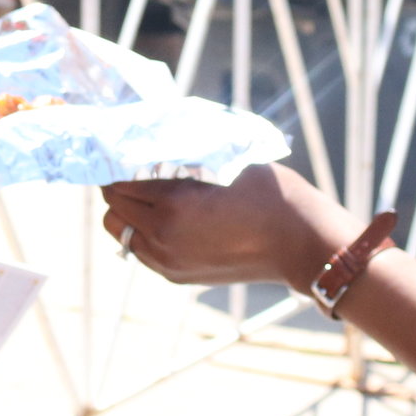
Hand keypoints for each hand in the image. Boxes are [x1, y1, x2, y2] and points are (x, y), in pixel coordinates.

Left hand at [102, 165, 365, 294]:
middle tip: (132, 169)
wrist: (301, 244)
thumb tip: (159, 139)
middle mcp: (163, 237)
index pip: (120, 182)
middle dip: (117, 187)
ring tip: (146, 195)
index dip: (118, 164)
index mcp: (173, 204)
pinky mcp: (177, 275)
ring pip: (121, 233)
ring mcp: (168, 261)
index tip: (124, 150)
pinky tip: (160, 217)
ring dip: (126, 212)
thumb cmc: (272, 195)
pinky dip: (140, 232)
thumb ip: (186, 158)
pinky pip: (140, 251)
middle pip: (113, 208)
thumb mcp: (227, 162)